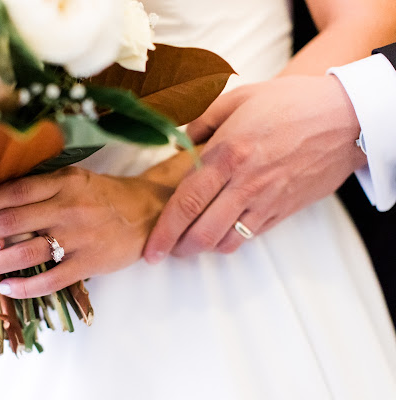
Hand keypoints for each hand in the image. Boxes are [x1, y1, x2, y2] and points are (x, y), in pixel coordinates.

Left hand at [0, 166, 173, 303]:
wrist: (147, 212)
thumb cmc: (101, 195)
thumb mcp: (73, 179)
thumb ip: (39, 184)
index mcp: (62, 182)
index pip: (14, 191)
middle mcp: (69, 207)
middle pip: (14, 221)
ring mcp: (81, 236)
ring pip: (28, 252)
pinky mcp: (92, 262)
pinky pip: (54, 278)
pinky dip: (28, 286)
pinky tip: (6, 290)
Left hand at [144, 75, 366, 260]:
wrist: (346, 117)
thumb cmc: (291, 102)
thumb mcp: (239, 98)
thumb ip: (201, 122)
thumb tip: (178, 143)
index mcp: (227, 154)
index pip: (186, 202)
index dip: (163, 231)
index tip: (150, 249)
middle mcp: (245, 183)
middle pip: (202, 232)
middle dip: (177, 249)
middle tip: (164, 251)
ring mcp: (267, 200)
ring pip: (226, 241)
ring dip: (202, 248)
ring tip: (190, 242)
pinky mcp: (284, 210)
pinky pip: (251, 236)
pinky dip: (230, 241)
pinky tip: (221, 232)